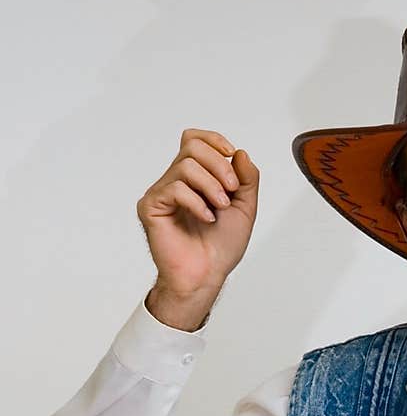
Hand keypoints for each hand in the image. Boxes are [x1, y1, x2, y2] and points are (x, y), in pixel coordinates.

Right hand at [136, 128, 259, 299]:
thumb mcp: (245, 208)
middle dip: (219, 165)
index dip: (214, 140)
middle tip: (231, 190)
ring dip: (211, 185)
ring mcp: (162, 193)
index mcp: (195, 178)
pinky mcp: (151, 207)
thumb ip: (247, 179)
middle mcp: (176, 181)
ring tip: (220, 207)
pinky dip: (197, 202)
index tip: (232, 154)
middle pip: (192, 147)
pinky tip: (206, 218)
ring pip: (185, 166)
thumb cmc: (221, 246)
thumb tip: (240, 153)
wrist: (207, 275)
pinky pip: (174, 189)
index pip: (195, 140)